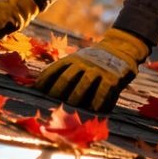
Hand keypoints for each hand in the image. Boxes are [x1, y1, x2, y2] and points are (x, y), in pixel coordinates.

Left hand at [35, 29, 150, 113]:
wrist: (121, 48)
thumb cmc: (93, 61)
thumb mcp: (78, 60)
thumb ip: (64, 71)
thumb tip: (41, 88)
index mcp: (72, 60)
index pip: (54, 70)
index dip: (44, 82)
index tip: (36, 93)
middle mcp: (83, 63)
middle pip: (66, 78)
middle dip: (57, 92)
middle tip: (51, 105)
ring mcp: (98, 70)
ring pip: (83, 85)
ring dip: (75, 98)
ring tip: (69, 110)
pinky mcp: (112, 77)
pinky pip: (103, 91)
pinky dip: (97, 101)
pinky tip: (93, 110)